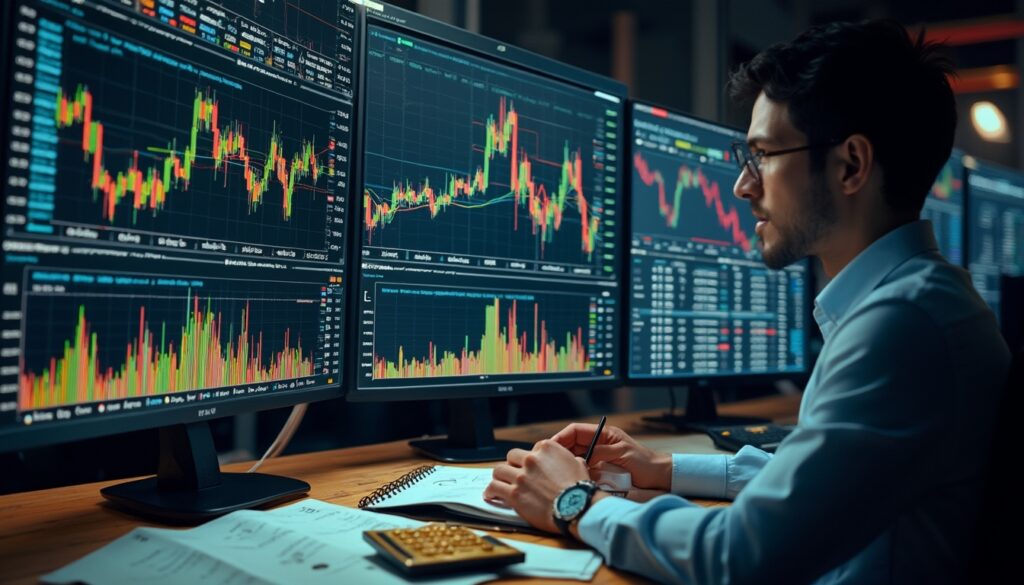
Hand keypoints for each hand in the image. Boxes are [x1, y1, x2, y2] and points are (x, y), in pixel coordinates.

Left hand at [483, 439, 589, 533]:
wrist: (576, 508)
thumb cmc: (579, 489)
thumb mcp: (579, 465)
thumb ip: (568, 459)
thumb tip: (571, 460)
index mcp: (547, 448)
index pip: (531, 449)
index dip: (530, 460)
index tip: (530, 468)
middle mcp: (532, 459)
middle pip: (512, 456)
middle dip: (513, 465)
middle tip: (515, 474)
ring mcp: (521, 476)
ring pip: (499, 470)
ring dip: (500, 477)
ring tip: (500, 483)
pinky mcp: (514, 493)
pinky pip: (494, 488)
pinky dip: (491, 491)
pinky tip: (491, 495)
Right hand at [552, 423, 672, 490]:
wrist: (659, 476)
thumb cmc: (645, 462)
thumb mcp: (621, 453)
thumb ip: (601, 452)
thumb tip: (582, 458)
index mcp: (603, 435)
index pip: (575, 431)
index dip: (561, 437)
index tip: (549, 447)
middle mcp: (598, 444)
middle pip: (572, 445)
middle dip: (560, 453)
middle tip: (550, 463)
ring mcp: (599, 458)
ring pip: (576, 459)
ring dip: (568, 464)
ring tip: (558, 473)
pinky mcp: (601, 471)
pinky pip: (584, 471)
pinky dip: (578, 474)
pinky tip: (572, 480)